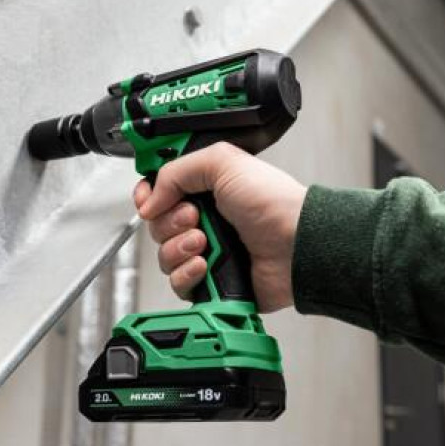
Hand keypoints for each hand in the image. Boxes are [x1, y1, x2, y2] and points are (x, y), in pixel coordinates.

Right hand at [133, 142, 306, 312]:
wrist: (296, 243)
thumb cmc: (273, 202)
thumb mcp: (222, 162)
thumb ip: (176, 171)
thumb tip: (149, 199)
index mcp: (204, 190)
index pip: (159, 193)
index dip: (148, 196)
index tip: (149, 200)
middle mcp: (203, 221)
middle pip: (157, 226)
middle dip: (170, 222)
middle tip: (195, 217)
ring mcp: (207, 252)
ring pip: (164, 256)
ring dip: (178, 248)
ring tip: (204, 242)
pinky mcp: (211, 282)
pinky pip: (178, 284)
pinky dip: (187, 274)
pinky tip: (204, 265)